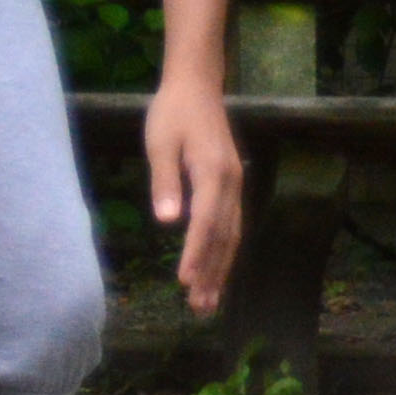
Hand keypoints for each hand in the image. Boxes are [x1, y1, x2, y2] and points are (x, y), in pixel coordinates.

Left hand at [141, 75, 247, 317]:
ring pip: (231, 235)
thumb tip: (168, 221)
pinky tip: (217, 272)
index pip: (205, 222)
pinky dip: (225, 252)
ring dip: (220, 270)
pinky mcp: (231, 186)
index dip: (195, 254)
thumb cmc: (172, 113)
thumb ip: (164, 182)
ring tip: (209, 302)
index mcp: (213, 173)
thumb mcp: (160, 143)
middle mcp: (230, 183)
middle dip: (211, 274)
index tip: (185, 281)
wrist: (197, 86)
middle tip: (200, 308)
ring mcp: (235, 185)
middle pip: (223, 236)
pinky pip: (232, 226)